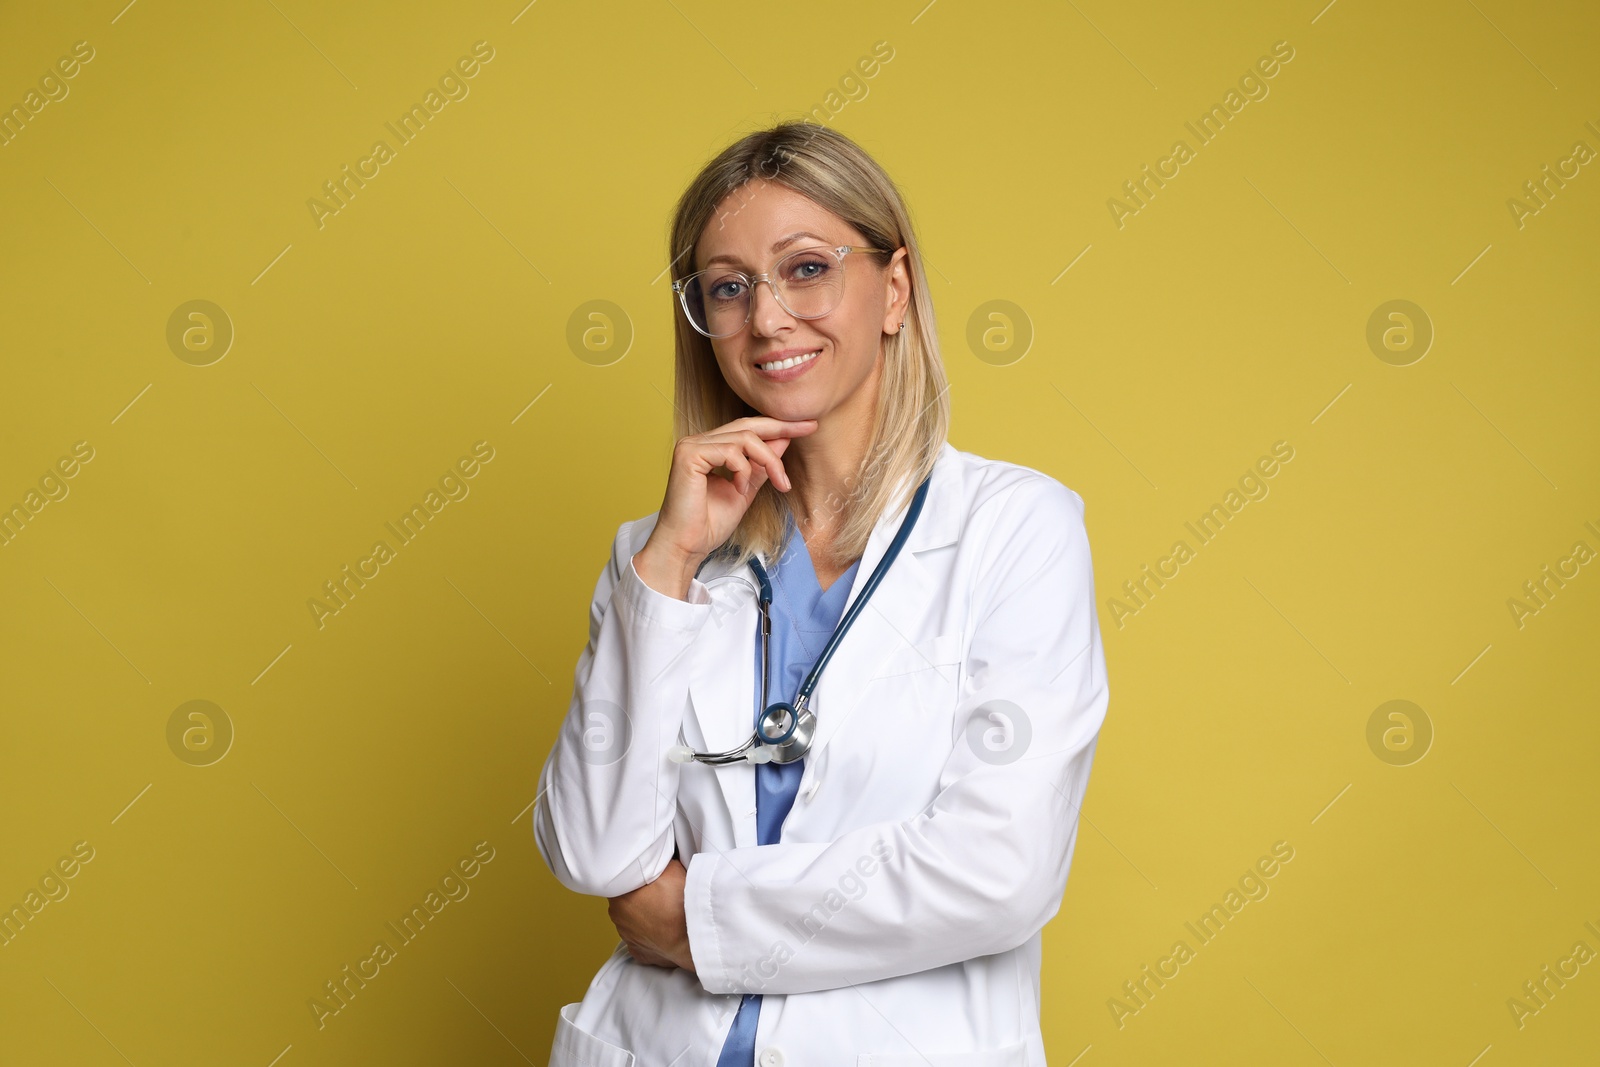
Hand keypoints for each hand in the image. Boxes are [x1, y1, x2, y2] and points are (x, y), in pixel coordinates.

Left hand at [608, 857, 694, 971]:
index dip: (634, 878)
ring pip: (632, 920)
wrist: (691, 936)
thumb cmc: (678, 901)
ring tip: (664, 912)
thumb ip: (657, 863)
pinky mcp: (638, 952)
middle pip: (625, 900)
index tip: (647, 879)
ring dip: (644, 916)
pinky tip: (662, 930)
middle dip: (639, 897)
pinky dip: (649, 934)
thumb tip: (656, 860)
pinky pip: (640, 939)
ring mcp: (627, 936)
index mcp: (619, 893)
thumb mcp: (671, 868)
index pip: (620, 880)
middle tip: (659, 894)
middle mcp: (617, 915)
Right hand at [634, 416, 816, 597]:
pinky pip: (732, 452)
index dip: (777, 426)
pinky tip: (740, 490)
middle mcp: (699, 441)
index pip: (747, 428)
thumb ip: (761, 466)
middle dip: (782, 426)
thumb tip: (783, 441)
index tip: (807, 426)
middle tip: (810, 427)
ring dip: (769, 461)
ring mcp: (692, 445)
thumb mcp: (746, 490)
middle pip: (748, 425)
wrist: (687, 546)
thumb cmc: (709, 524)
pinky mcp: (689, 454)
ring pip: (746, 438)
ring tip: (777, 484)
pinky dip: (744, 472)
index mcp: (710, 447)